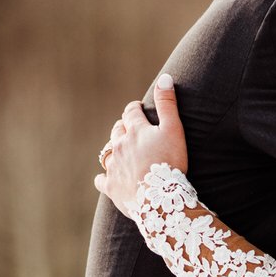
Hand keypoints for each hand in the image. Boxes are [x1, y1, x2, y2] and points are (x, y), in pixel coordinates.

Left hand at [94, 74, 188, 216]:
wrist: (159, 199)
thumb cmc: (170, 163)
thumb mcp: (174, 130)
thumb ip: (168, 104)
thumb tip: (165, 77)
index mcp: (135, 131)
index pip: (131, 112)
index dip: (135, 108)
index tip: (138, 108)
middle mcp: (120, 146)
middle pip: (117, 130)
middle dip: (124, 127)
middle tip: (132, 130)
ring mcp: (114, 167)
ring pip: (108, 152)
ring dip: (114, 149)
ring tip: (121, 152)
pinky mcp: (111, 187)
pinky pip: (101, 180)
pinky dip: (104, 177)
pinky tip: (106, 178)